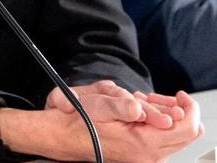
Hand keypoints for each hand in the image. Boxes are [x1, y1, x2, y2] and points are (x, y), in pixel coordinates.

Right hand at [0, 87, 202, 161]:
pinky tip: (141, 114)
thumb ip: (124, 107)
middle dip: (179, 111)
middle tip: (160, 97)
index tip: (179, 95)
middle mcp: (148, 156)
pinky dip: (159, 125)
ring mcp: (145, 158)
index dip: (188, 108)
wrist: (62, 138)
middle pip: (186, 134)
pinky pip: (164, 141)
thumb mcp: (98, 106)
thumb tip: (147, 109)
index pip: (185, 128)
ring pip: (176, 138)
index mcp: (142, 144)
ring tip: (148, 103)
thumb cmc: (78, 121)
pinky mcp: (141, 156)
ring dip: (168, 117)